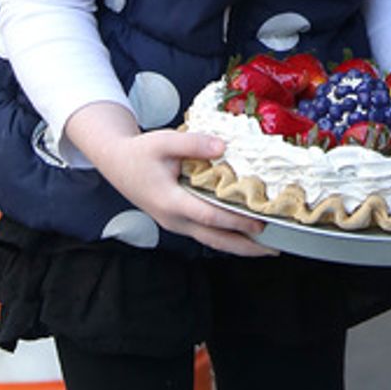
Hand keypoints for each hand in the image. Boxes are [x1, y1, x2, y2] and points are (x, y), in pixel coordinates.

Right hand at [64, 102, 275, 257]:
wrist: (117, 164)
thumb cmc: (141, 153)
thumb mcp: (164, 141)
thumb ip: (194, 144)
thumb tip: (222, 147)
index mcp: (172, 202)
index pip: (209, 217)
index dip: (235, 221)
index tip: (259, 222)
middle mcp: (175, 219)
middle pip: (215, 240)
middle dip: (245, 246)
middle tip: (273, 248)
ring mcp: (176, 224)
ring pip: (211, 241)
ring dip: (239, 246)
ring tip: (266, 248)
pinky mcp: (179, 221)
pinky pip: (206, 234)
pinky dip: (227, 236)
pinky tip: (244, 234)